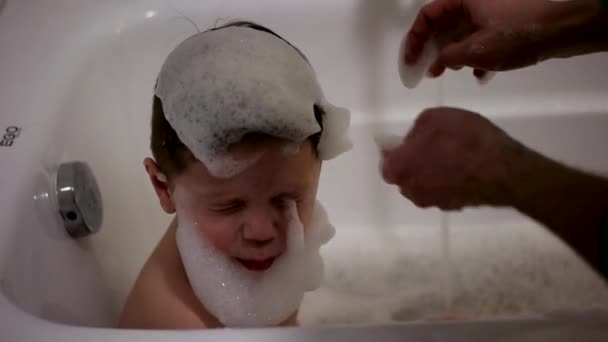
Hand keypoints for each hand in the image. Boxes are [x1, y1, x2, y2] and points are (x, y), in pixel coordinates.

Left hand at [381, 107, 607, 274]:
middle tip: (429, 143)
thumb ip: (413, 130)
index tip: (405, 139)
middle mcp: (411, 191)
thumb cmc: (465, 139)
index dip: (395, 149)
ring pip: (424, 183)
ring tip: (449, 153)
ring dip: (430, 170)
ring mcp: (434, 202)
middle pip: (405, 174)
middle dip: (412, 160)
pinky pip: (444, 190)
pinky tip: (464, 167)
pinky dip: (448, 179)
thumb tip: (408, 140)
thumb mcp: (433, 118)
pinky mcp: (455, 207)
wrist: (505, 171)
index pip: (386, 162)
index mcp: (399, 169)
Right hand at [405, 0, 605, 78]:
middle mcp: (473, 4)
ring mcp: (490, 14)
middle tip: (427, 72)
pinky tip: (480, 75)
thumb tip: (435, 64)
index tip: (411, 62)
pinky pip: (481, 39)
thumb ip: (447, 57)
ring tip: (450, 73)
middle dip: (433, 49)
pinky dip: (476, 56)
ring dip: (453, 55)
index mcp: (462, 0)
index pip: (427, 16)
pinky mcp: (504, 26)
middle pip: (443, 25)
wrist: (561, 29)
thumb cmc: (514, 35)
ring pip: (462, 34)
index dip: (414, 39)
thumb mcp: (474, 50)